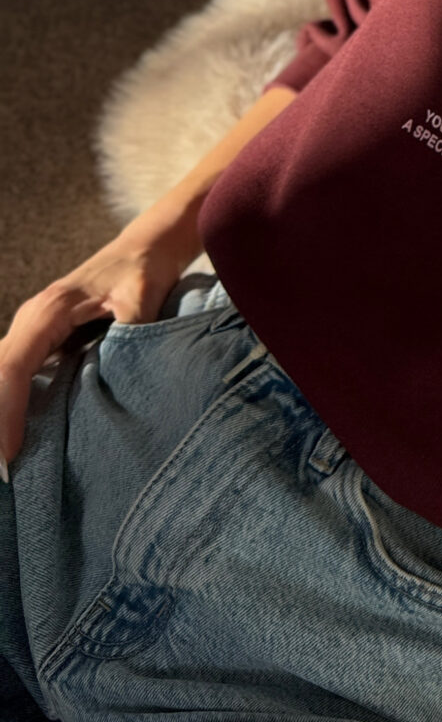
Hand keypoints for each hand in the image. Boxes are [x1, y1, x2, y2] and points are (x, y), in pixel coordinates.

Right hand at [0, 233, 188, 474]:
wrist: (147, 248)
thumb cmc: (144, 269)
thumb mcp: (143, 295)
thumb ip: (132, 329)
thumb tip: (125, 369)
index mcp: (48, 313)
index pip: (13, 368)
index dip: (6, 413)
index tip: (10, 455)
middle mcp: (31, 322)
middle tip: (4, 473)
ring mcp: (33, 332)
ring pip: (1, 377)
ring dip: (0, 415)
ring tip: (8, 463)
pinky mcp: (42, 342)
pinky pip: (16, 376)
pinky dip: (10, 405)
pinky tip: (19, 437)